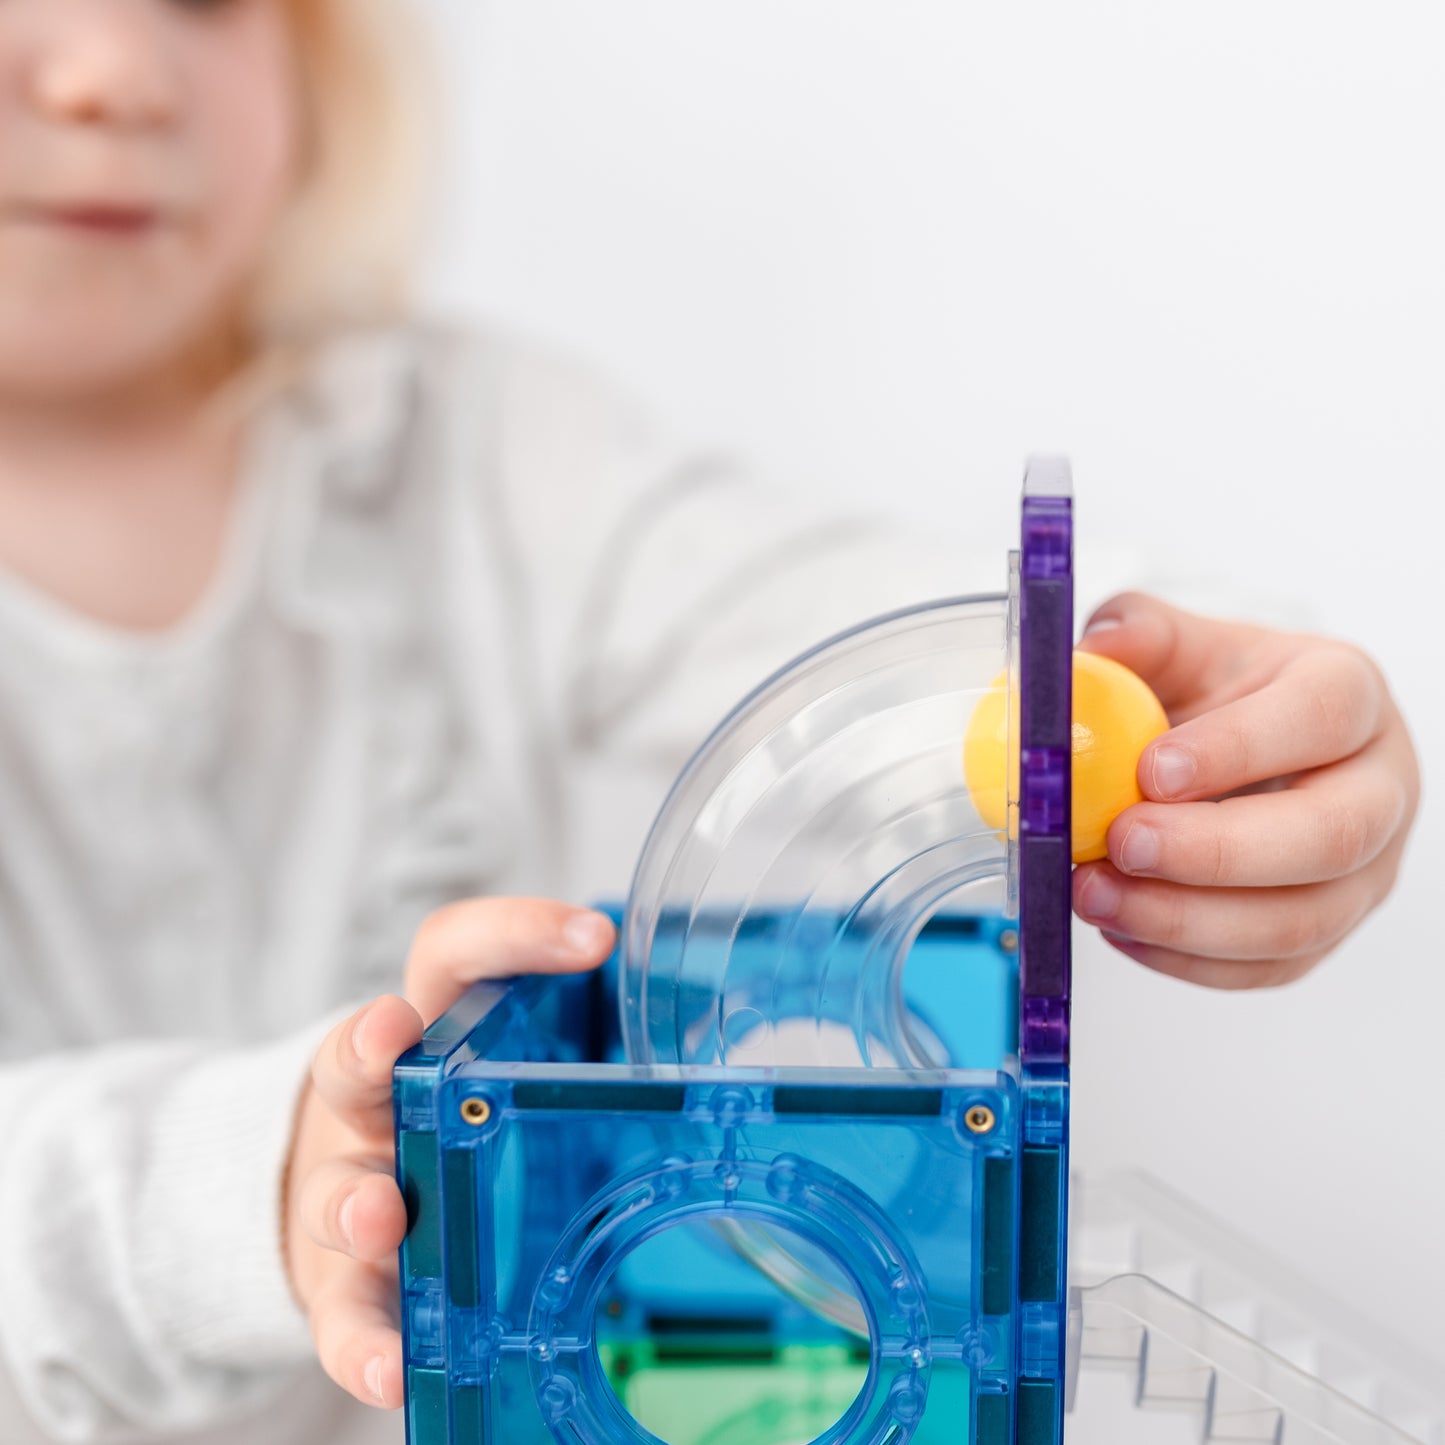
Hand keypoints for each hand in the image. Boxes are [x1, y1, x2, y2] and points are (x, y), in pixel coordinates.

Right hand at [282, 898, 616, 1406]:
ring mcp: (346, 1191)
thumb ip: (585, 1046)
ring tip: (379, 1214)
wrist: (349, 1198)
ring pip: (336, 1187)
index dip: (517, 934)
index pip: (460, 954)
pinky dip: (365, 1345)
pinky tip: (394, 1367)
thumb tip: (713, 1026)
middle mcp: (374, 1103)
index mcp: (429, 1033)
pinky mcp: (340, 1286)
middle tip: (393, 1035)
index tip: (596, 936)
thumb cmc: (451, 1123)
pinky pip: (345, 1317)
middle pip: (357, 1057)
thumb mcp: (502, 1068)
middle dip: (370, 1045)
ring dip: (355, 1200)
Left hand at [1071, 593, 1418, 987]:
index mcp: (1349, 695)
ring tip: (1096, 895)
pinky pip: (1269, 968)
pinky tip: (1120, 930)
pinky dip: (1186, 960)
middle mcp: (1378, 787)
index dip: (1238, 748)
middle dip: (1215, 852)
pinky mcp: (1326, 931)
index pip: (1321, 718)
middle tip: (1122, 843)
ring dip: (1188, 921)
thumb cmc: (1218, 694)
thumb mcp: (1182, 645)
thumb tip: (1093, 652)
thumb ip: (1138, 635)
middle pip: (1330, 835)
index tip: (1150, 770)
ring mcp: (1364, 871)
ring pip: (1302, 920)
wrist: (1238, 748)